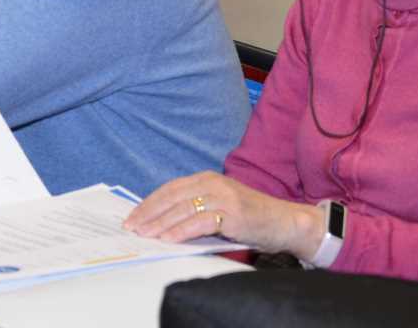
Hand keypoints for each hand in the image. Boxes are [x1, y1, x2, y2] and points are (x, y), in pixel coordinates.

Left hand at [123, 171, 323, 258]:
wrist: (286, 222)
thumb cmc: (250, 217)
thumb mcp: (219, 207)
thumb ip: (195, 209)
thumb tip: (161, 223)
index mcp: (206, 178)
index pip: (169, 189)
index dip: (149, 203)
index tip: (132, 218)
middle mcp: (213, 183)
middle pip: (172, 197)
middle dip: (148, 213)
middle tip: (132, 228)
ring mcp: (223, 197)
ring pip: (183, 209)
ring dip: (160, 223)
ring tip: (145, 235)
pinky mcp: (233, 213)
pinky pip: (200, 222)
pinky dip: (181, 231)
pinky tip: (168, 240)